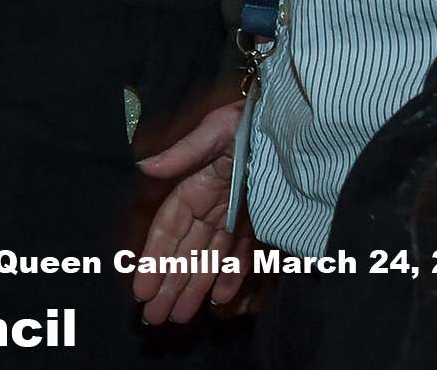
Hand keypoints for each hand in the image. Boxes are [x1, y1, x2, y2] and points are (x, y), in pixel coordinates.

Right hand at [132, 102, 253, 324]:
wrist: (296, 120)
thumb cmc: (252, 119)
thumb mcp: (218, 129)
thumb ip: (184, 152)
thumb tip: (144, 166)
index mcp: (197, 184)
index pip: (169, 227)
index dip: (154, 258)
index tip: (141, 288)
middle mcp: (212, 203)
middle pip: (186, 249)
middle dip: (169, 283)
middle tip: (154, 317)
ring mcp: (236, 213)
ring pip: (210, 257)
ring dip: (194, 286)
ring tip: (180, 317)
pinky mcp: (261, 220)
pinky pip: (243, 253)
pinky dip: (232, 275)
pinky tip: (221, 299)